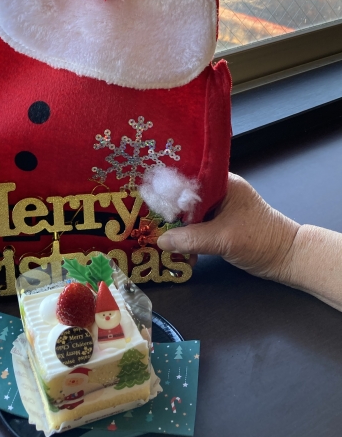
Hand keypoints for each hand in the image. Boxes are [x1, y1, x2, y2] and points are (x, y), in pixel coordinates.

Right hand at [158, 173, 299, 282]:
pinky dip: (188, 237)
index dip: (167, 189)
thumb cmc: (261, 240)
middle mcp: (219, 190)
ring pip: (190, 213)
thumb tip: (160, 241)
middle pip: (185, 197)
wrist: (288, 258)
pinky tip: (179, 250)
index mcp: (222, 182)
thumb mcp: (222, 239)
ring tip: (160, 239)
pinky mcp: (220, 223)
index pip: (188, 179)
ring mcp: (220, 207)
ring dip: (178, 228)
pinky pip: (196, 225)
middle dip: (169, 211)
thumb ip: (190, 239)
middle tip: (148, 222)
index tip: (148, 200)